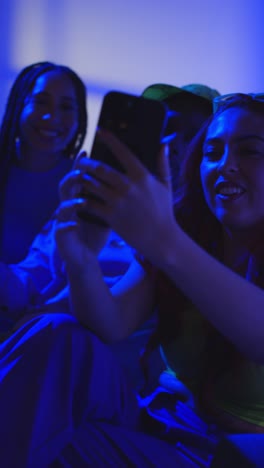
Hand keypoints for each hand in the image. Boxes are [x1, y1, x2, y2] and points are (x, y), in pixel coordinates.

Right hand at [54, 151, 109, 268]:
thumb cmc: (96, 231)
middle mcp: (69, 205)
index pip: (80, 177)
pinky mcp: (61, 236)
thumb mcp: (107, 211)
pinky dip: (67, 225)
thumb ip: (113, 195)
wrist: (85, 256)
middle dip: (73, 177)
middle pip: (66, 186)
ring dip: (70, 201)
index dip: (80, 164)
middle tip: (81, 171)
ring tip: (80, 199)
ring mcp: (63, 220)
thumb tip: (130, 177)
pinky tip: (74, 224)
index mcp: (80, 197)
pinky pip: (61, 229)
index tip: (86, 152)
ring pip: (62, 206)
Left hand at [79, 131, 177, 262]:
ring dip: (83, 179)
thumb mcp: (166, 186)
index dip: (109, 139)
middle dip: (87, 163)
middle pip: (100, 168)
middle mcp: (128, 187)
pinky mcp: (110, 216)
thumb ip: (163, 163)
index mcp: (142, 177)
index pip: (123, 152)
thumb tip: (163, 144)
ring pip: (93, 185)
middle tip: (81, 161)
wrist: (161, 239)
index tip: (99, 130)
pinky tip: (79, 196)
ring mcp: (118, 201)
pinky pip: (91, 203)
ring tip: (78, 177)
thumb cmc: (164, 212)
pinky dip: (83, 199)